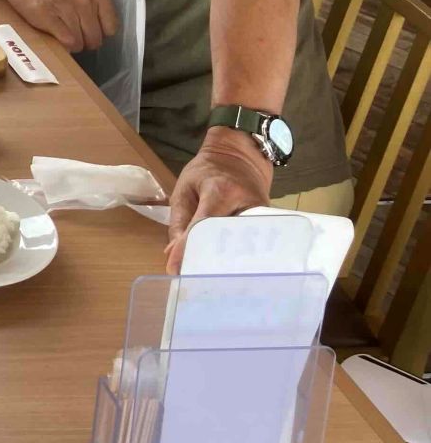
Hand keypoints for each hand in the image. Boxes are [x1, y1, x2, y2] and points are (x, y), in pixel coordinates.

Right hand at [0, 0, 119, 52]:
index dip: (99, 32)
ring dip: (72, 44)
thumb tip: (94, 26)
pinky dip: (63, 45)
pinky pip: (67, 42)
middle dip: (85, 41)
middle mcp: (85, 0)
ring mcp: (67, 9)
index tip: (88, 30)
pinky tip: (55, 37)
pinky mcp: (48, 18)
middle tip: (73, 36)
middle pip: (95, 38)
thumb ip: (90, 0)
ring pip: (81, 43)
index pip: (111, 27)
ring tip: (62, 35)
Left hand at [166, 129, 274, 270]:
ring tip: (212, 284)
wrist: (241, 158)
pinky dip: (240, 259)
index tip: (176, 270)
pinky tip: (229, 274)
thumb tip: (173, 255)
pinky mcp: (270, 224)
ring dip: (227, 265)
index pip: (203, 225)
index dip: (188, 247)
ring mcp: (262, 216)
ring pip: (244, 247)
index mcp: (221, 192)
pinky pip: (253, 245)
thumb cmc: (207, 172)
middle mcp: (246, 205)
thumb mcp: (184, 189)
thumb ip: (178, 222)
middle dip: (211, 263)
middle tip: (195, 284)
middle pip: (228, 240)